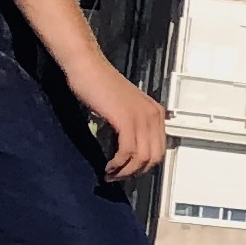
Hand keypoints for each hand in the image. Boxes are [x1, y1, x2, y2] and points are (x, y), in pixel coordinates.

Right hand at [77, 67, 168, 182]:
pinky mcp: (126, 119)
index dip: (143, 166)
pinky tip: (108, 166)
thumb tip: (130, 151)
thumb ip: (132, 126)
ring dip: (125, 171)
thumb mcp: (123, 108)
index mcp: (156, 113)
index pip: (159, 149)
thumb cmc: (98, 85)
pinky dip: (119, 164)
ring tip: (110, 174)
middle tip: (117, 177)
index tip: (127, 172)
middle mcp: (154, 115)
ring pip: (142, 157)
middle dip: (135, 172)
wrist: (86, 67)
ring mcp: (142, 117)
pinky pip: (128, 151)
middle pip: (154, 157)